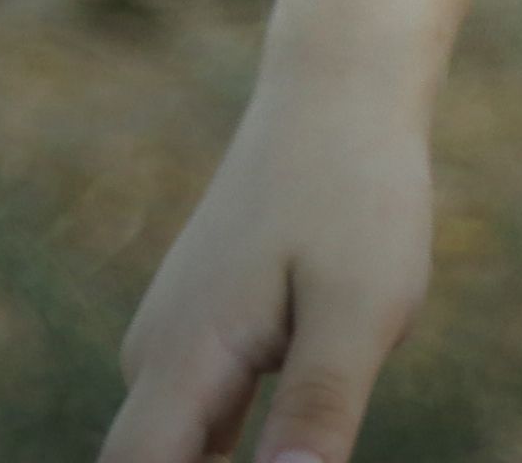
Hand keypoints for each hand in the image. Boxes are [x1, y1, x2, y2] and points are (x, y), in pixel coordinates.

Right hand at [105, 75, 433, 462]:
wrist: (339, 94)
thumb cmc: (359, 193)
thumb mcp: (364, 307)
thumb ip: (317, 408)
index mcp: (183, 360)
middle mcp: (158, 358)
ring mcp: (178, 343)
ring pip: (177, 448)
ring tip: (285, 448)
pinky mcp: (209, 332)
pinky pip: (202, 418)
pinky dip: (225, 453)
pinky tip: (275, 453)